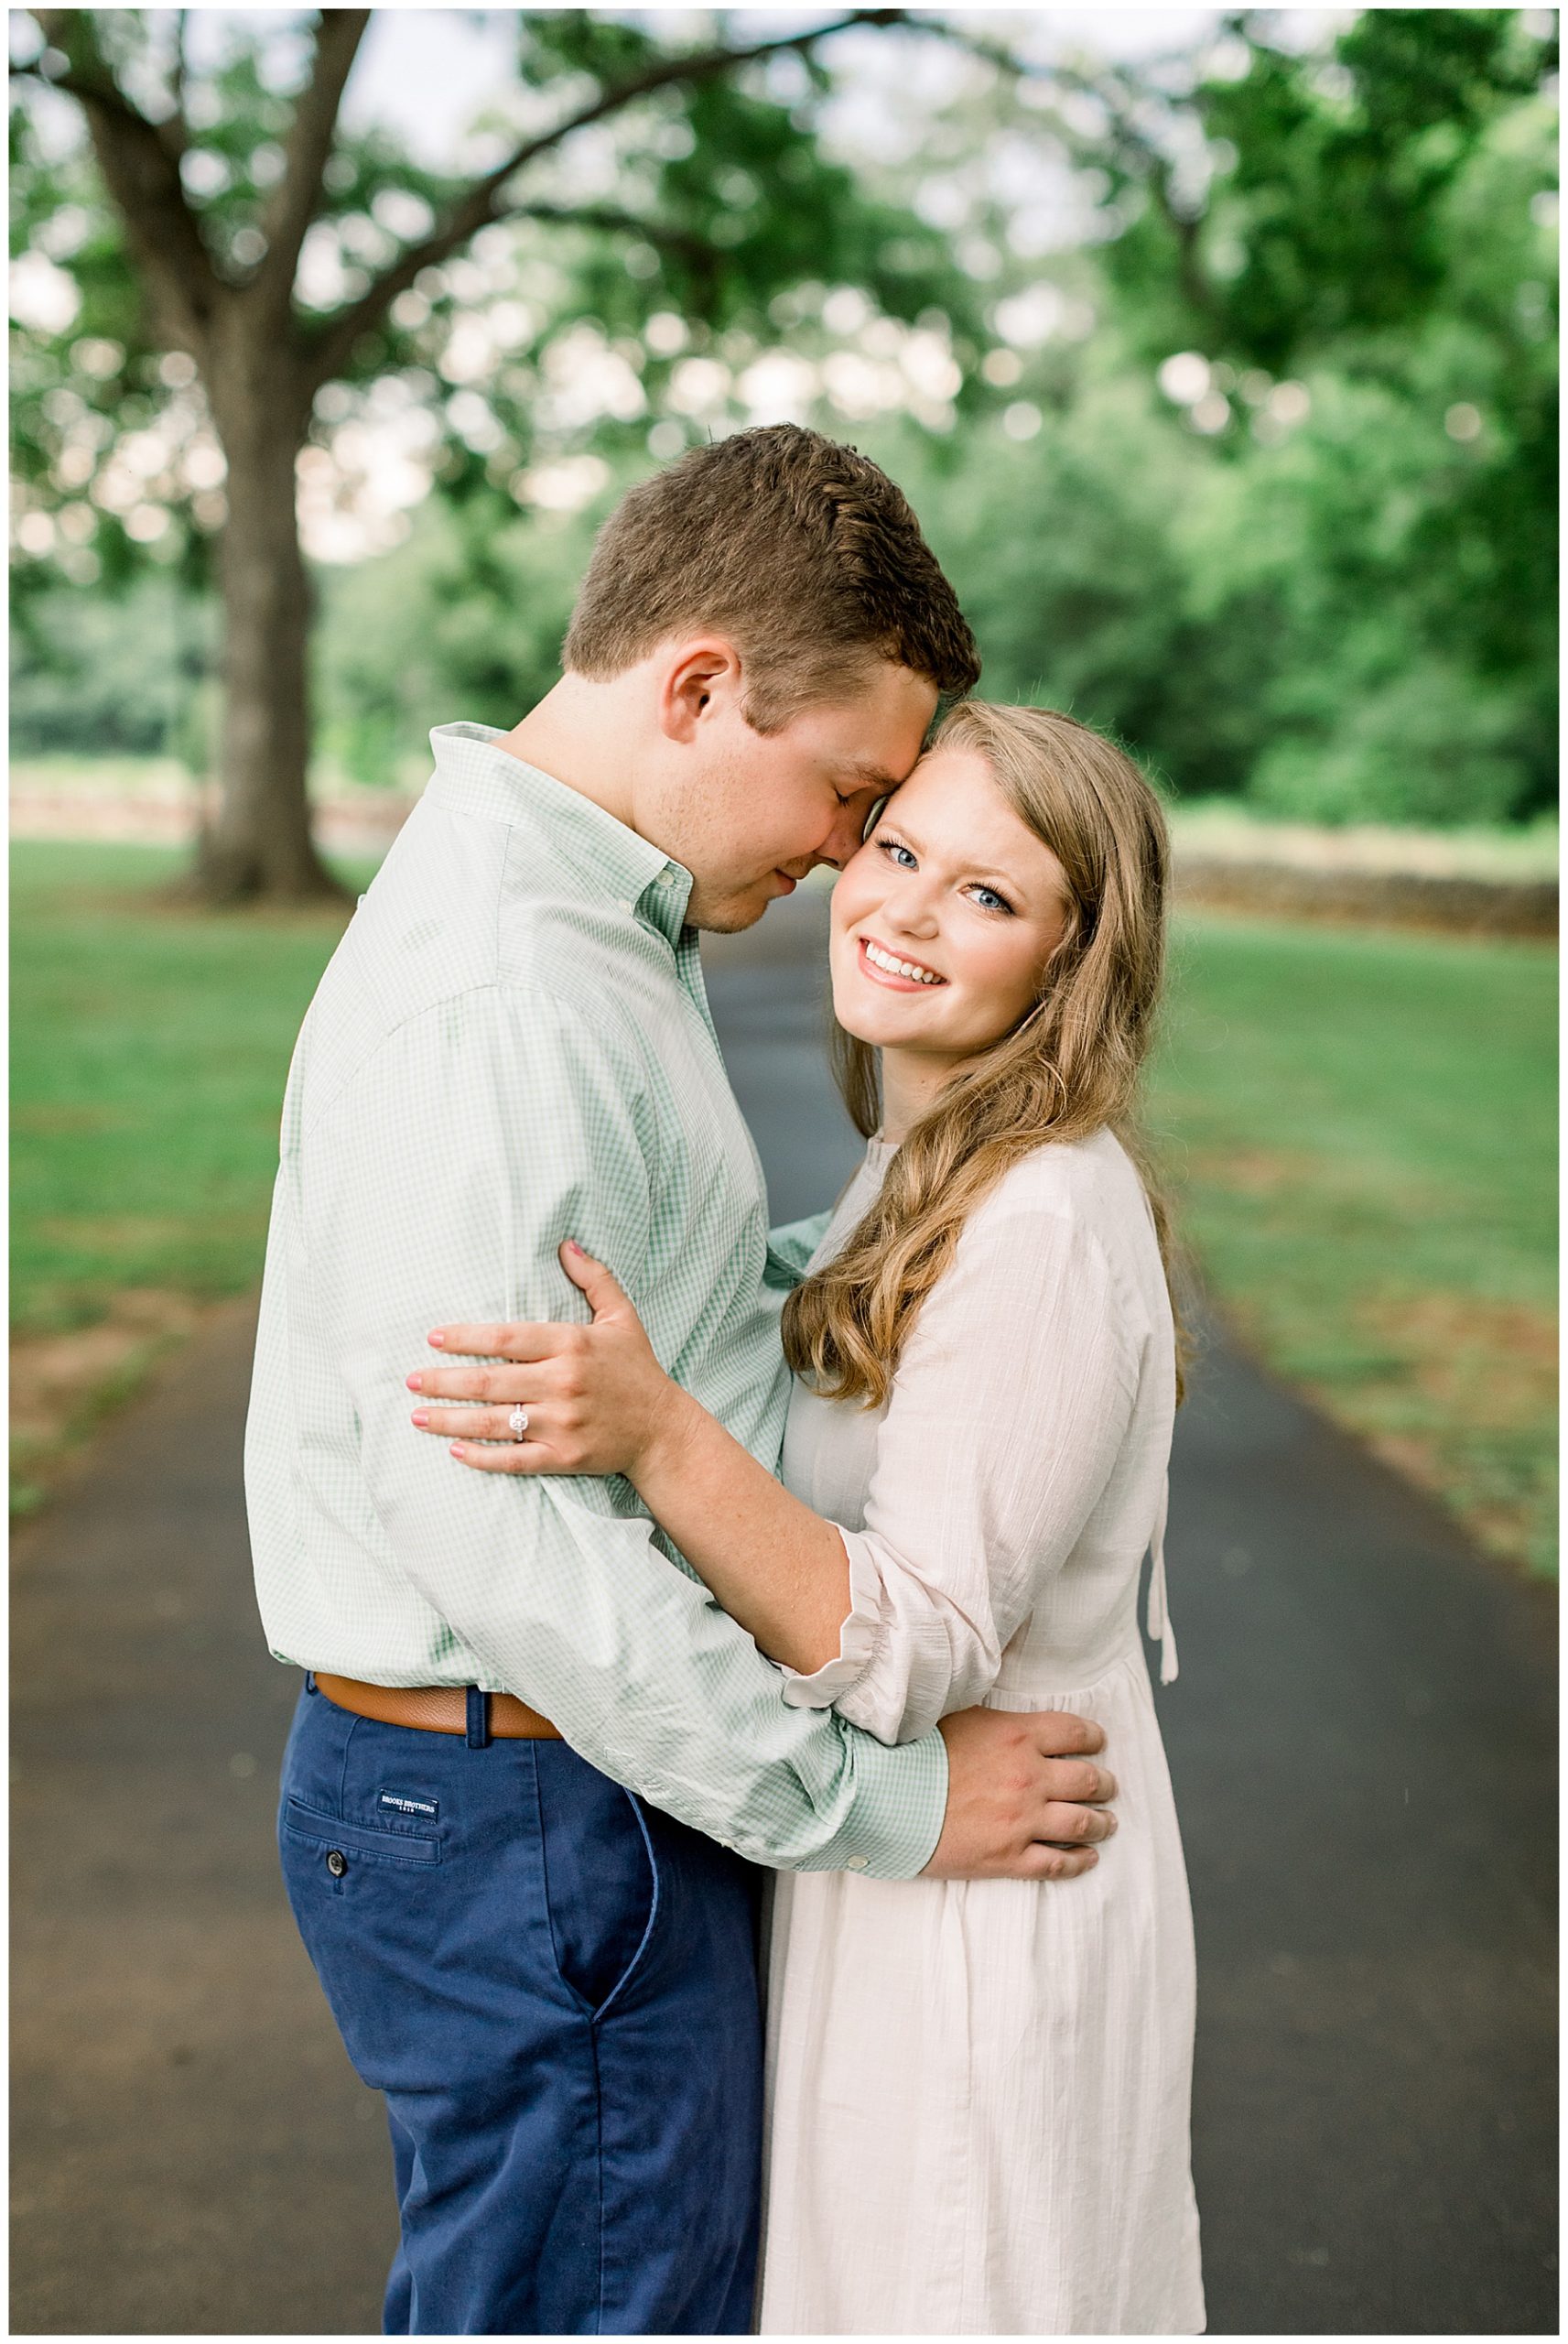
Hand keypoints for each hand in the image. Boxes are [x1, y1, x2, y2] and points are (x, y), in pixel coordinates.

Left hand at [407, 1243, 675, 1479]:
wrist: (663, 1430)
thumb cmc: (637, 1370)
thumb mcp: (622, 1317)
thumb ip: (594, 1279)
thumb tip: (566, 1245)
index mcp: (571, 1344)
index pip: (505, 1339)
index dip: (465, 1338)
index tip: (433, 1338)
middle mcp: (563, 1382)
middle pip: (489, 1381)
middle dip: (444, 1381)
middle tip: (412, 1380)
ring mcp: (563, 1423)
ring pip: (494, 1422)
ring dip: (451, 1420)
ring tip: (419, 1415)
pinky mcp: (565, 1456)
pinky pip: (515, 1459)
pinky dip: (483, 1457)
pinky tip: (455, 1452)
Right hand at [922, 1707, 1117, 1881]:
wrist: (884, 1797)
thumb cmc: (914, 1752)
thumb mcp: (959, 1713)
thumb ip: (995, 1715)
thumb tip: (1010, 1700)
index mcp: (1018, 1736)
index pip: (1075, 1733)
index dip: (1093, 1738)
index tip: (1098, 1743)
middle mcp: (1029, 1777)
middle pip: (1088, 1780)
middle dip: (1104, 1783)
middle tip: (1108, 1786)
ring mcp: (1021, 1820)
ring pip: (1081, 1823)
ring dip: (1100, 1823)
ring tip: (1107, 1823)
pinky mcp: (1007, 1857)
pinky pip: (1056, 1863)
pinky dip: (1078, 1861)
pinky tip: (1087, 1858)